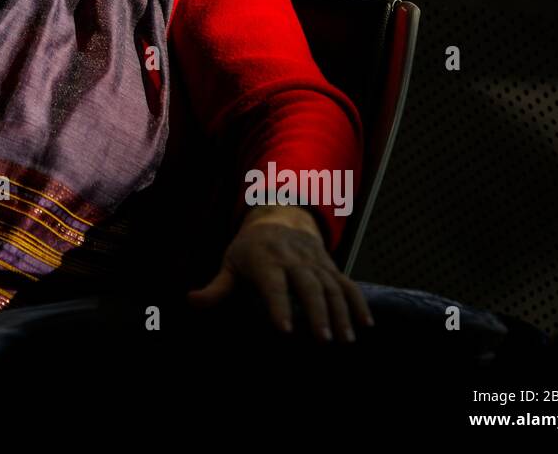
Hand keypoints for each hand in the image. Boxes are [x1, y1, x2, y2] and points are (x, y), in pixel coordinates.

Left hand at [186, 205, 373, 341]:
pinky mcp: (330, 266)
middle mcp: (293, 258)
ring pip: (332, 286)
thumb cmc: (250, 248)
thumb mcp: (230, 263)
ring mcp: (315, 262)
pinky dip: (359, 303)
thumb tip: (190, 301)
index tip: (285, 330)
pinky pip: (348, 283)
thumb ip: (216, 287)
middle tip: (322, 341)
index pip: (273, 283)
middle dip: (317, 313)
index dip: (278, 305)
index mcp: (265, 259)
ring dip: (341, 313)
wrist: (280, 216)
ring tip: (345, 340)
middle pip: (308, 285)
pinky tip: (367, 325)